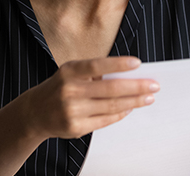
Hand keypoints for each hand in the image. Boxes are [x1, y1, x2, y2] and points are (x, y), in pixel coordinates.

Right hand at [21, 56, 158, 139]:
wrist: (35, 112)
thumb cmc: (60, 87)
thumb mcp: (71, 73)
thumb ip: (94, 73)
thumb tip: (128, 75)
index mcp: (69, 72)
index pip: (97, 66)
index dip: (118, 64)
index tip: (138, 63)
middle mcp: (70, 90)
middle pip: (110, 88)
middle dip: (136, 87)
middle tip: (154, 85)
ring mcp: (72, 110)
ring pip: (111, 106)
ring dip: (134, 101)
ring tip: (148, 97)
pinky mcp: (76, 127)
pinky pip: (105, 120)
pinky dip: (121, 113)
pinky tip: (130, 108)